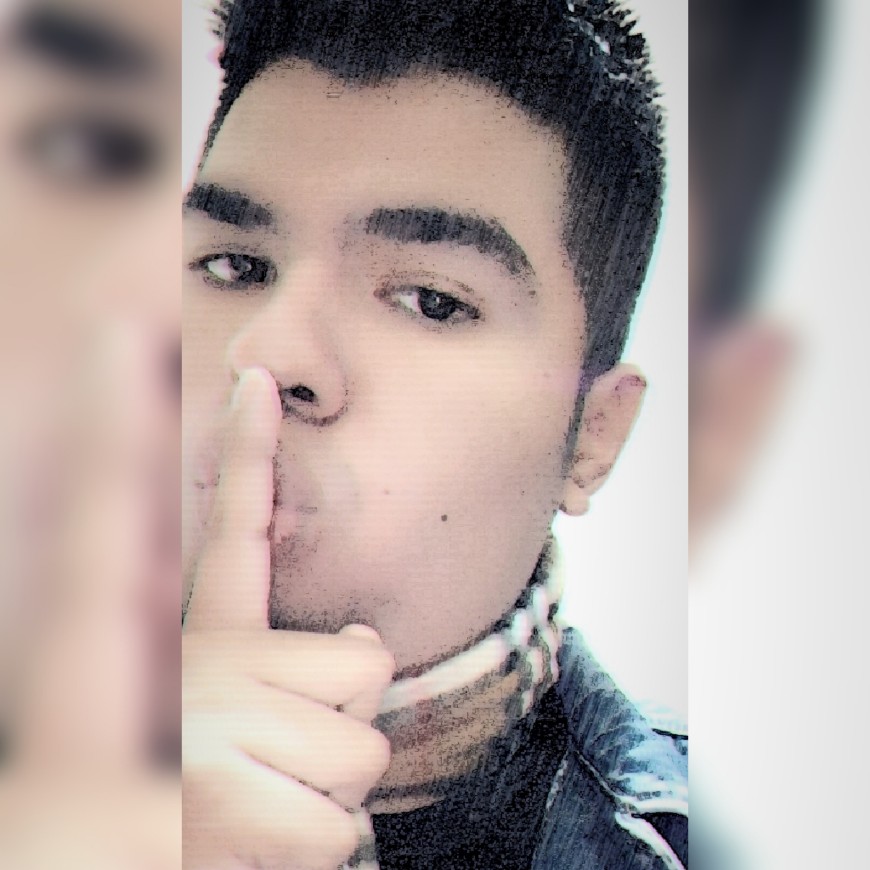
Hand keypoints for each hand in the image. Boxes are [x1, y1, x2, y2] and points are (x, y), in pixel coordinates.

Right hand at [183, 368, 393, 869]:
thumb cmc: (195, 815)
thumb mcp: (238, 728)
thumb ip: (297, 671)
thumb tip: (363, 637)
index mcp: (199, 649)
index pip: (228, 531)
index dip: (247, 450)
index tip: (256, 379)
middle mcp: (198, 673)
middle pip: (365, 664)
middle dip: (345, 730)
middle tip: (272, 775)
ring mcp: (207, 731)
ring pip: (365, 750)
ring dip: (330, 803)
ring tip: (255, 821)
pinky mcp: (220, 798)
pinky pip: (339, 825)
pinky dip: (310, 857)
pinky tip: (250, 856)